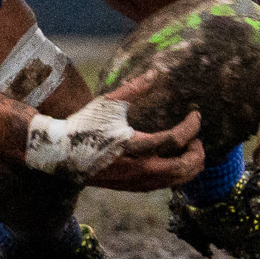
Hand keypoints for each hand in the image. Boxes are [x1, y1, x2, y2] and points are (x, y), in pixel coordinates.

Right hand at [75, 76, 204, 191]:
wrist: (62, 155)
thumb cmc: (84, 126)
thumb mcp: (109, 103)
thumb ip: (134, 88)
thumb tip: (155, 71)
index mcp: (138, 146)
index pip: (177, 139)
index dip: (192, 127)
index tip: (196, 115)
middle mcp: (142, 168)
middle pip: (185, 167)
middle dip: (197, 152)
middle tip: (197, 138)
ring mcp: (138, 181)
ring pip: (177, 180)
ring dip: (189, 166)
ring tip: (189, 148)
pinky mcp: (133, 187)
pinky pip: (164, 185)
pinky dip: (177, 175)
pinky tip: (173, 161)